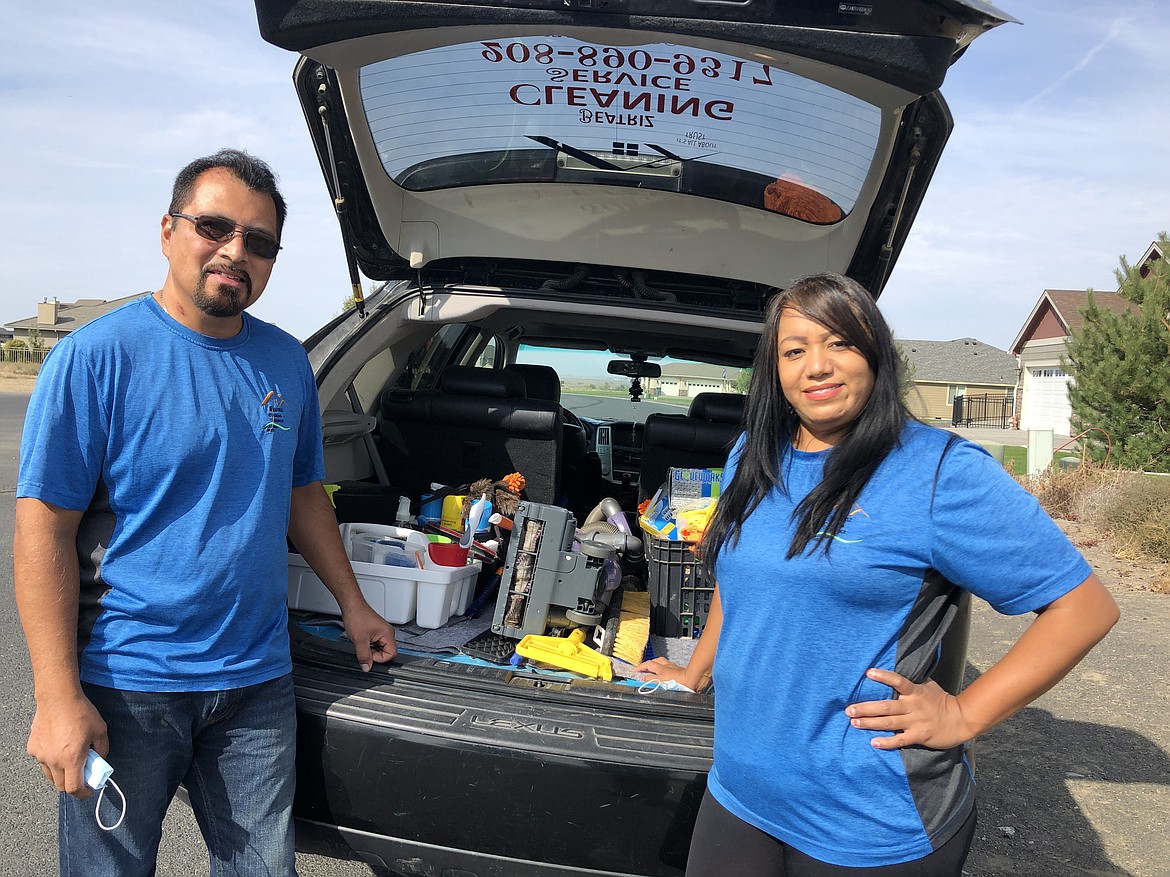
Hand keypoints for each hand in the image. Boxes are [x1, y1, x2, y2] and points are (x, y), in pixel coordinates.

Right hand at [27, 694, 106, 799]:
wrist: (58, 698)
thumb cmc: (81, 712)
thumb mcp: (101, 731)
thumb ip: (102, 750)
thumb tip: (99, 761)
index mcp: (72, 759)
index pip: (74, 788)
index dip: (83, 793)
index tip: (90, 791)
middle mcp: (54, 761)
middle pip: (61, 785)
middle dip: (73, 785)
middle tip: (82, 775)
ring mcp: (41, 755)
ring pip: (50, 775)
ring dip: (61, 774)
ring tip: (70, 760)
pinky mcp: (33, 748)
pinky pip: (43, 761)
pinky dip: (51, 761)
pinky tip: (58, 747)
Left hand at [342, 602, 396, 671]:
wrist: (351, 606)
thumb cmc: (357, 616)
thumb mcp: (359, 640)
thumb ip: (364, 656)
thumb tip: (367, 667)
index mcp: (388, 634)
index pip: (391, 654)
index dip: (380, 658)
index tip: (369, 655)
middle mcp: (387, 633)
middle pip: (387, 652)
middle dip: (375, 654)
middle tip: (365, 650)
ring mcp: (382, 632)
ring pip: (381, 648)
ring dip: (371, 650)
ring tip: (362, 644)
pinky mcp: (376, 631)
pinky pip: (376, 644)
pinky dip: (369, 646)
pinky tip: (362, 641)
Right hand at [632, 657, 689, 686]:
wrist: (692, 680)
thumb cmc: (677, 681)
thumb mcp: (660, 681)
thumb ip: (650, 680)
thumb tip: (643, 678)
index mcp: (660, 667)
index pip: (648, 664)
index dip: (641, 667)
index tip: (635, 670)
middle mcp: (666, 665)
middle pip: (655, 661)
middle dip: (649, 664)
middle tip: (644, 669)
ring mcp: (673, 667)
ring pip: (663, 663)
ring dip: (657, 665)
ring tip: (654, 670)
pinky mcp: (679, 671)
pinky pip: (669, 667)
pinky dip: (665, 668)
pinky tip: (666, 673)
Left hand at [845, 668, 972, 750]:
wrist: (962, 720)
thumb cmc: (943, 701)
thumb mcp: (930, 686)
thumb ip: (914, 682)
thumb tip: (903, 670)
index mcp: (915, 692)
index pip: (898, 681)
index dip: (883, 677)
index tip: (867, 673)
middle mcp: (912, 706)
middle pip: (886, 706)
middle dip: (866, 708)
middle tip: (848, 710)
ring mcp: (915, 722)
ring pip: (888, 722)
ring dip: (870, 723)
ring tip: (854, 723)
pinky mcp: (918, 736)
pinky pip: (900, 740)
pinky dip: (886, 742)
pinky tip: (873, 742)